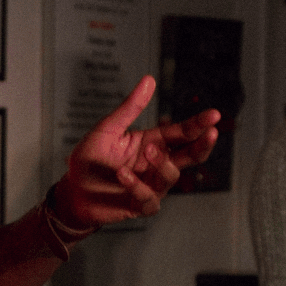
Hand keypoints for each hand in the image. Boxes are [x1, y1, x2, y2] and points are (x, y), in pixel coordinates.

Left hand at [55, 76, 219, 226]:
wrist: (72, 191)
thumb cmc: (89, 160)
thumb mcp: (107, 129)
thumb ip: (130, 108)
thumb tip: (149, 80)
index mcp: (153, 142)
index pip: (182, 133)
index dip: (198, 124)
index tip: (214, 115)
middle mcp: (156, 164)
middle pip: (190, 155)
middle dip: (202, 145)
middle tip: (210, 133)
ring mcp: (151, 185)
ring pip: (172, 176)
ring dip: (161, 162)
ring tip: (145, 150)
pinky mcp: (141, 205)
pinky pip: (151, 199)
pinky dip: (138, 186)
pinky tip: (123, 175)